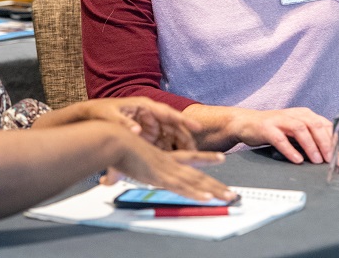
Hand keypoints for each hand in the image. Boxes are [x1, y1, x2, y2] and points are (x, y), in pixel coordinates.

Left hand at [46, 97, 199, 150]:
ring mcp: (148, 125)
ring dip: (179, 147)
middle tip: (195, 151)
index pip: (167, 112)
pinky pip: (161, 143)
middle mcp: (149, 114)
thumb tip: (136, 131)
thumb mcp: (110, 116)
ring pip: (169, 136)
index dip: (183, 120)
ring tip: (190, 160)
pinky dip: (168, 152)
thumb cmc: (100, 112)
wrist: (88, 116)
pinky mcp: (145, 135)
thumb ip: (123, 123)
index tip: (196, 127)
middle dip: (185, 138)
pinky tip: (174, 163)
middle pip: (173, 126)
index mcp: (144, 105)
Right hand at [102, 136, 234, 203]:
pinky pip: (183, 188)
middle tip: (232, 192)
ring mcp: (167, 170)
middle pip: (197, 174)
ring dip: (214, 191)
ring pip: (195, 182)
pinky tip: (208, 198)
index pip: (189, 157)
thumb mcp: (117, 164)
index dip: (205, 158)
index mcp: (162, 158)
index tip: (220, 158)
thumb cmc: (114, 148)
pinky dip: (196, 193)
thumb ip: (115, 174)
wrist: (113, 139)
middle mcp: (169, 163)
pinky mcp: (161, 177)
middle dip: (216, 185)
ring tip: (229, 197)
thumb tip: (107, 181)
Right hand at [227, 107, 333, 164]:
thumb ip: (312, 136)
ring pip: (300, 129)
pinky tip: (296, 159)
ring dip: (310, 145)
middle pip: (315, 125)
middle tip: (331, 159)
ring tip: (316, 160)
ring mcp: (280, 120)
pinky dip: (290, 150)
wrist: (246, 123)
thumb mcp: (295, 128)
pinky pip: (280, 139)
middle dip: (325, 143)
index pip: (325, 124)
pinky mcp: (267, 128)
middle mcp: (294, 114)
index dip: (335, 139)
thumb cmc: (274, 128)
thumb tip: (331, 152)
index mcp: (304, 114)